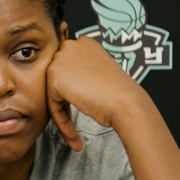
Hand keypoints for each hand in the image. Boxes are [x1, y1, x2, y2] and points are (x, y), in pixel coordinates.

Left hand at [46, 36, 147, 151]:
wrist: (127, 103)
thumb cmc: (119, 94)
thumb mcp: (99, 73)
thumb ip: (81, 71)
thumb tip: (65, 81)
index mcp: (84, 43)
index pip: (67, 70)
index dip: (72, 92)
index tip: (82, 108)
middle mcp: (71, 46)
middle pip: (57, 81)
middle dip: (64, 103)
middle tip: (73, 127)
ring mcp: (61, 59)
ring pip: (53, 94)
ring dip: (62, 116)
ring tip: (74, 135)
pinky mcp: (54, 76)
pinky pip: (52, 104)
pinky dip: (61, 122)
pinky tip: (73, 136)